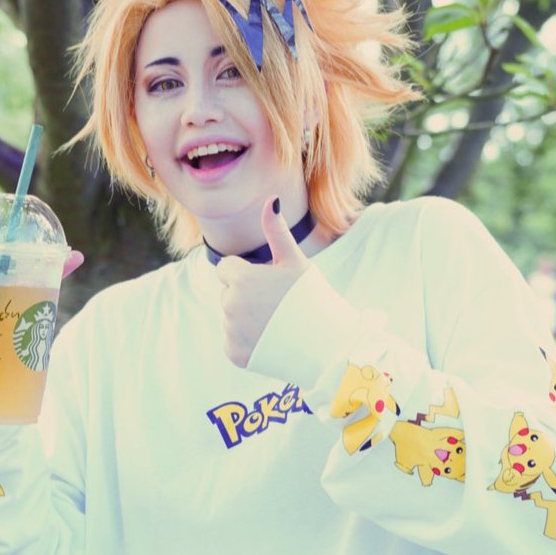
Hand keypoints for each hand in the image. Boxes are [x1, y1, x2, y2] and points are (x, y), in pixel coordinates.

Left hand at [217, 197, 309, 367]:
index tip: (270, 283)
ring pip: (231, 318)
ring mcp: (231, 332)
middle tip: (277, 305)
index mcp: (241, 279)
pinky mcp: (234, 354)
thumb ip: (277, 231)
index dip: (248, 273)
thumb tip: (271, 199)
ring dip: (247, 319)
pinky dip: (248, 342)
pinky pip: (233, 341)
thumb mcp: (295, 262)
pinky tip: (271, 340)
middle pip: (229, 293)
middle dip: (247, 296)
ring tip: (277, 323)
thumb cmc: (314, 297)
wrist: (328, 345)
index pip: (227, 268)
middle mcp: (230, 306)